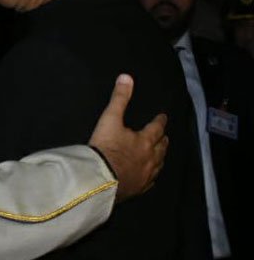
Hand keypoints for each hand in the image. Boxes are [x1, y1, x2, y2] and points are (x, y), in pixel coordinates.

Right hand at [89, 74, 168, 202]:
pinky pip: (149, 181)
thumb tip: (126, 77)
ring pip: (158, 165)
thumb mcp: (110, 119)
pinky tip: (150, 177)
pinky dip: (151, 175)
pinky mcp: (138, 188)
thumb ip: (119, 99)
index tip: (163, 117)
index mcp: (145, 140)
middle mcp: (150, 158)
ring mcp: (145, 175)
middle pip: (161, 148)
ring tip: (161, 154)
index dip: (160, 121)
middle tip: (165, 136)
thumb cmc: (106, 147)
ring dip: (160, 157)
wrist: (101, 178)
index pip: (157, 128)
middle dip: (163, 141)